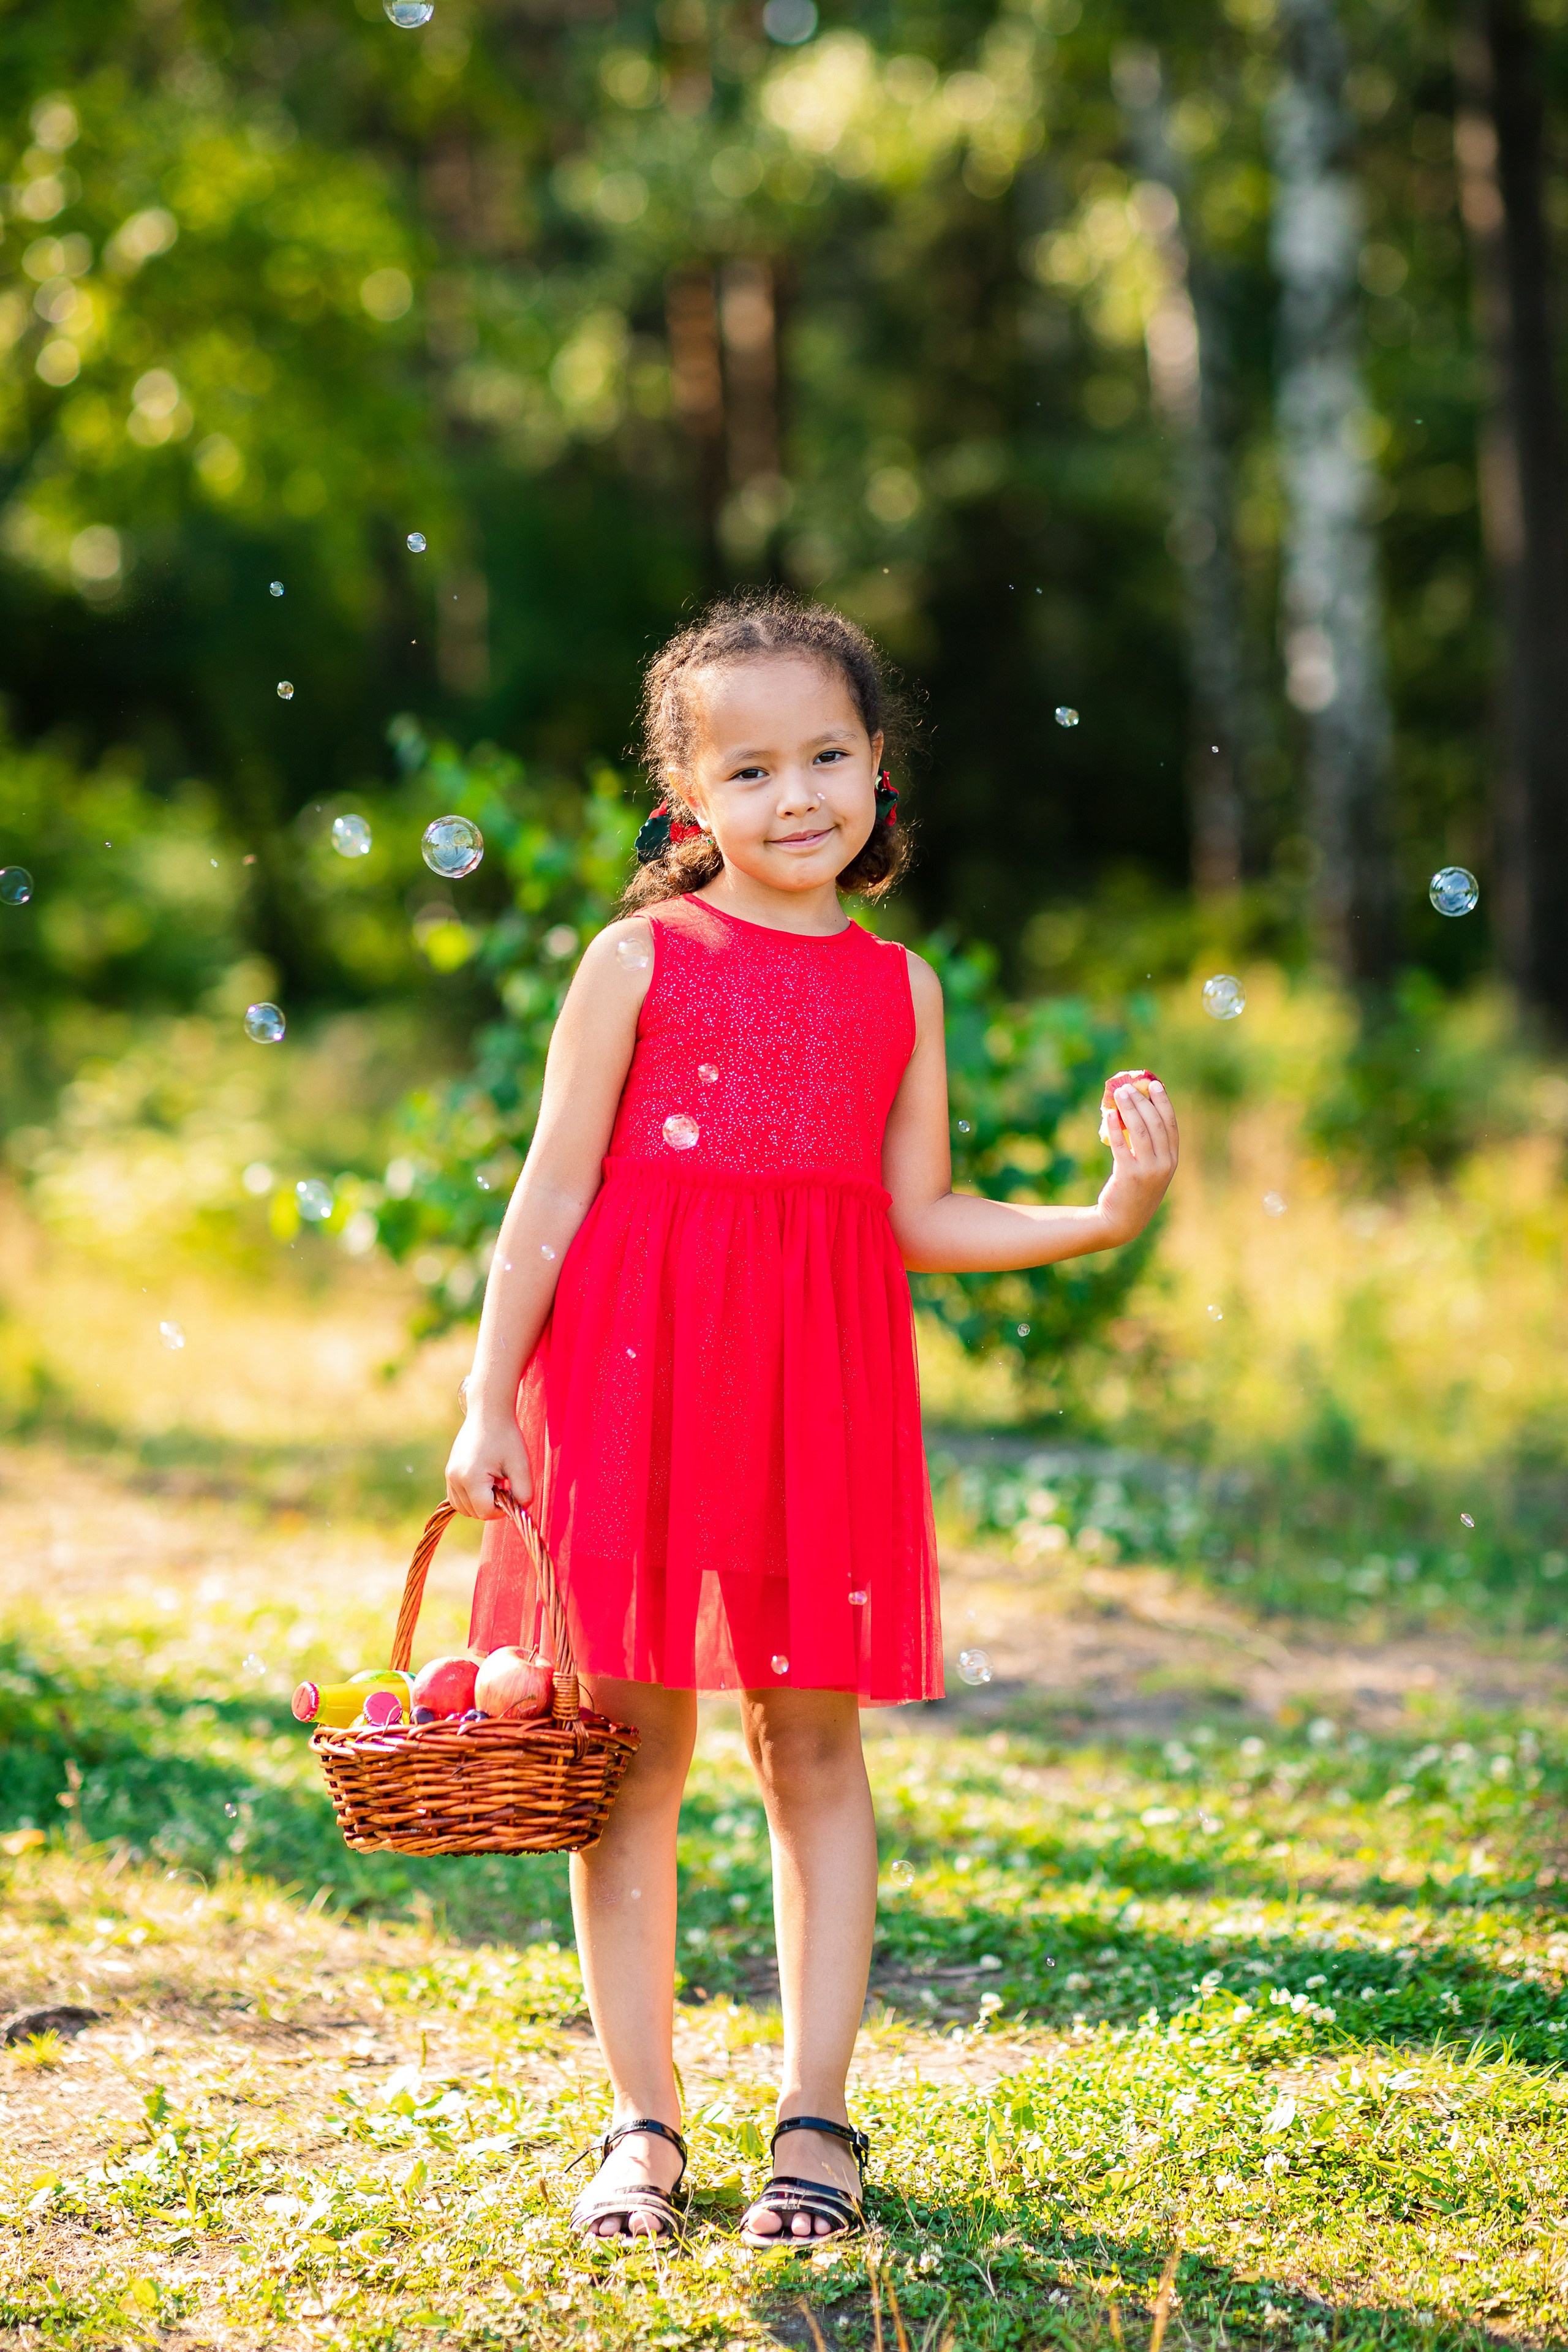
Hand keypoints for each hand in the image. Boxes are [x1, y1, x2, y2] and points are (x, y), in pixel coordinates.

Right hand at [445, 1411, 534, 1517]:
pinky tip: (486, 1481)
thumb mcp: (521, 1466)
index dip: (502, 1509)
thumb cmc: (506, 1437)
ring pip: (464, 1507)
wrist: (488, 1413)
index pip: (485, 1512)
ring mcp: (449, 1475)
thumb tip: (518, 1509)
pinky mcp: (449, 1471)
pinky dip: (471, 1497)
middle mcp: (455, 1479)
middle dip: (491, 1505)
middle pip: (473, 1512)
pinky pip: (457, 1497)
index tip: (511, 1492)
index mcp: (471, 1478)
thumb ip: (524, 1493)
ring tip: (495, 1482)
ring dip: (480, 1503)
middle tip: (504, 1485)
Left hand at [1096, 1073, 1178, 1243]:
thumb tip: (1133, 1112)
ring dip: (1129, 1109)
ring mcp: (1147, 1171)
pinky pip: (1121, 1146)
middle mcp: (1164, 1164)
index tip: (1154, 1085)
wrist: (1121, 1222)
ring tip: (1118, 1094)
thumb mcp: (1149, 1170)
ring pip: (1139, 1131)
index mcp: (1172, 1160)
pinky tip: (1108, 1114)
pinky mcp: (1128, 1176)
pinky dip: (1114, 1127)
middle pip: (1155, 1124)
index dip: (1163, 1103)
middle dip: (1143, 1101)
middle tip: (1129, 1087)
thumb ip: (1149, 1147)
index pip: (1171, 1125)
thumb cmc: (1134, 1192)